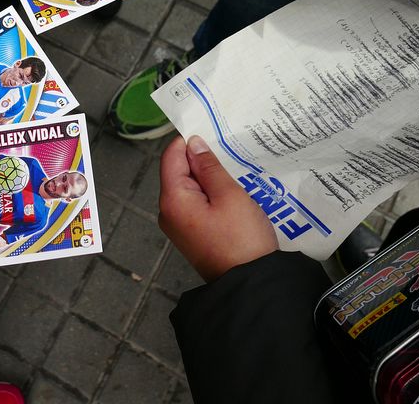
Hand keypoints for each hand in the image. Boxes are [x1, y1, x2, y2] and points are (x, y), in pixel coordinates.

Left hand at [158, 135, 277, 281]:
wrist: (250, 285)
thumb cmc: (242, 239)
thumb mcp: (229, 195)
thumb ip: (209, 167)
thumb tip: (193, 144)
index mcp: (172, 199)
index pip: (171, 157)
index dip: (189, 142)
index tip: (213, 133)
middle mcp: (168, 211)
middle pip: (178, 172)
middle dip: (201, 161)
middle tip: (230, 154)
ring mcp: (178, 225)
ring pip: (189, 188)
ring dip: (209, 179)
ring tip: (235, 173)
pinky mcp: (191, 234)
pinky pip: (196, 204)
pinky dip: (211, 195)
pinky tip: (232, 193)